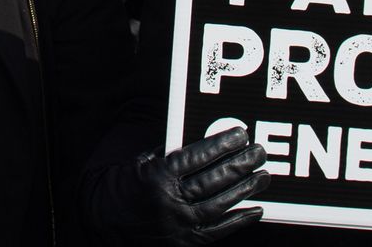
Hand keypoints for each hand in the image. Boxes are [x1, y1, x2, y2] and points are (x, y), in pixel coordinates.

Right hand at [89, 127, 268, 244]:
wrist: (107, 220)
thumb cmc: (129, 184)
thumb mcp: (144, 162)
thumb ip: (173, 153)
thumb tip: (210, 142)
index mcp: (158, 176)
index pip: (196, 157)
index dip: (221, 145)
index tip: (241, 134)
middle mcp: (170, 201)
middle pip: (212, 180)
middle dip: (240, 164)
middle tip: (259, 152)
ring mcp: (179, 224)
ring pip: (219, 205)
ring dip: (245, 190)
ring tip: (263, 176)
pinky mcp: (185, 241)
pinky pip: (218, 231)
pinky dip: (239, 220)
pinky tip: (256, 209)